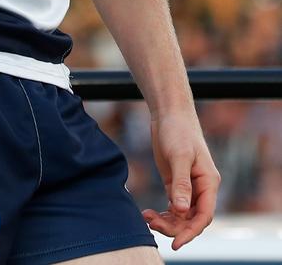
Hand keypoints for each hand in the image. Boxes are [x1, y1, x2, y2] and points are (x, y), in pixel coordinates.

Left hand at [141, 110, 220, 250]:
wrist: (169, 113)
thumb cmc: (178, 130)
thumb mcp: (180, 156)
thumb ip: (181, 183)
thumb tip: (183, 210)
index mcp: (209, 182)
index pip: (204, 215)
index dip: (191, 231)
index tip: (176, 242)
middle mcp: (201, 187)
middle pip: (192, 219)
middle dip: (174, 227)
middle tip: (152, 224)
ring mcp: (188, 186)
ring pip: (181, 215)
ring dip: (166, 221)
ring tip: (147, 217)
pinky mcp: (175, 183)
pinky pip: (173, 207)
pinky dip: (162, 213)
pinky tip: (148, 213)